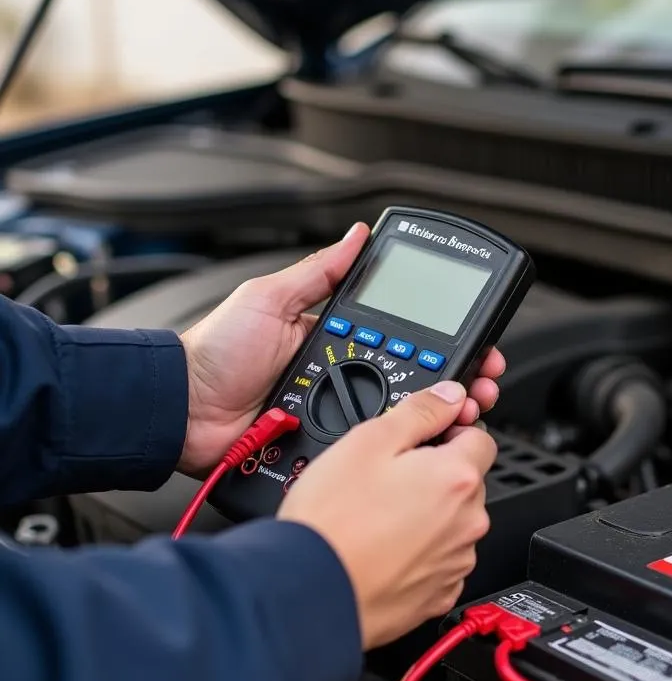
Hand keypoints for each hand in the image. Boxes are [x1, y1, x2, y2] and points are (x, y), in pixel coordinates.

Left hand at [177, 223, 505, 475]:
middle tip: (482, 377)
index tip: (474, 340)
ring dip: (436, 412)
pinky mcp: (324, 445)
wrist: (181, 409)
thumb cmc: (216, 352)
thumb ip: (318, 271)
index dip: (441, 339)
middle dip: (454, 379)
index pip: (402, 337)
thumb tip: (357, 236)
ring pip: (397, 414)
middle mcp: (341, 374)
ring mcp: (335, 411)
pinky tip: (426, 435)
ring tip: (465, 406)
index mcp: (334, 336)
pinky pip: (366, 444)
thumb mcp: (269, 298)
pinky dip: (397, 443)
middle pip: (412, 379)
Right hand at [279, 382, 495, 649]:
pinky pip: (440, 561)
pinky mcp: (440, 593)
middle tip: (387, 480)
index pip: (481, 438)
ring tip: (378, 517)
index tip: (425, 438)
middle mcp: (468, 521)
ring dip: (428, 515)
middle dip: (436, 475)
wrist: (310, 590)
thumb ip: (419, 411)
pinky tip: (383, 548)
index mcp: (457, 477)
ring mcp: (456, 561)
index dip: (451, 432)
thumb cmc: (333, 521)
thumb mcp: (367, 441)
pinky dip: (420, 553)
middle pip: (467, 482)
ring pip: (453, 523)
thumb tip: (449, 396)